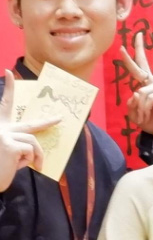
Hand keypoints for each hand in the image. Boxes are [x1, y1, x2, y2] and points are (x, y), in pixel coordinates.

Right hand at [0, 71, 60, 191]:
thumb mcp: (9, 152)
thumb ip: (20, 143)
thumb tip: (36, 143)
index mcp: (0, 127)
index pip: (5, 104)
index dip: (9, 88)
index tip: (9, 73)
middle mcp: (0, 128)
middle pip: (31, 125)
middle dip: (48, 122)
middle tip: (60, 118)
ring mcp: (4, 135)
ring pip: (33, 142)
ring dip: (36, 157)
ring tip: (32, 166)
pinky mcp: (10, 145)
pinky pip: (32, 151)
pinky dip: (31, 161)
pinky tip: (17, 166)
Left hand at [122, 33, 152, 141]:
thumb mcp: (136, 113)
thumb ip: (132, 103)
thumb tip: (137, 93)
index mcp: (148, 84)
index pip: (139, 68)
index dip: (131, 57)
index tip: (122, 46)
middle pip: (141, 67)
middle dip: (135, 53)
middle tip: (131, 40)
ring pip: (142, 91)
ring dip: (139, 107)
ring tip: (142, 117)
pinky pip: (150, 98)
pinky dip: (145, 108)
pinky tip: (147, 115)